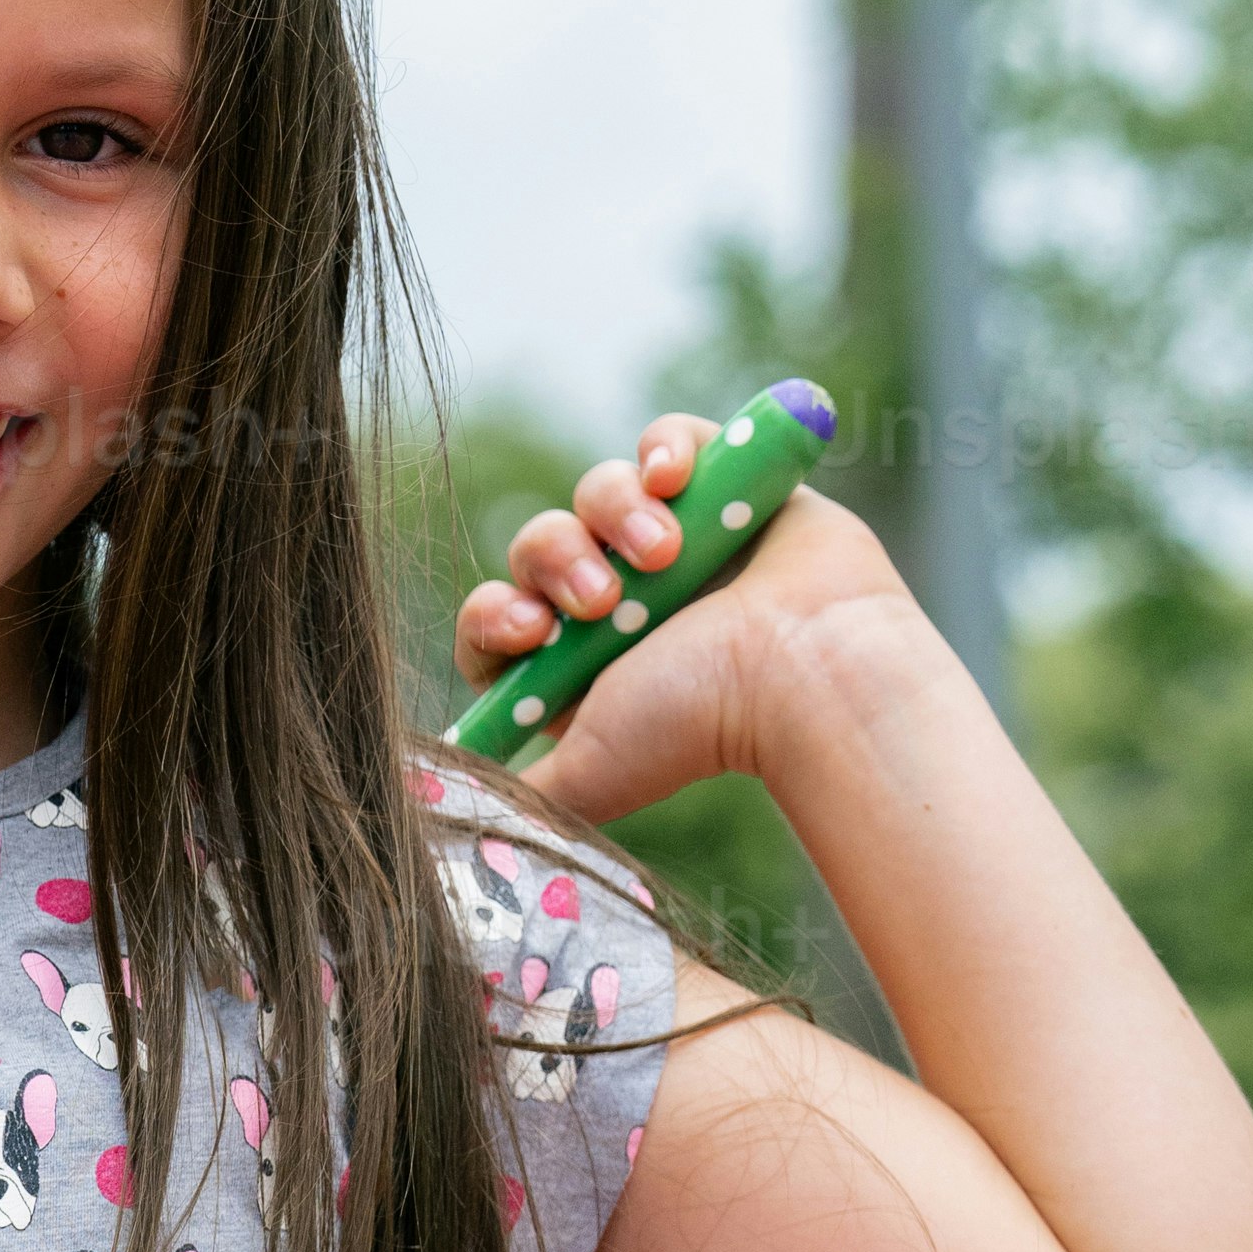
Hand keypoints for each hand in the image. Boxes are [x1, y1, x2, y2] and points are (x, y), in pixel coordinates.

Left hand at [452, 413, 911, 823]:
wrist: (806, 675)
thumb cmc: (700, 726)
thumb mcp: (585, 773)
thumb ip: (518, 797)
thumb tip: (446, 812)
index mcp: (585, 664)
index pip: (497, 619)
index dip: (493, 614)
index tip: (524, 629)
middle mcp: (629, 601)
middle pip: (539, 545)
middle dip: (555, 560)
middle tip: (602, 600)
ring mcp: (679, 540)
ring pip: (595, 490)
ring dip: (613, 512)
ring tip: (663, 553)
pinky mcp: (726, 486)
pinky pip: (664, 439)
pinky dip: (661, 447)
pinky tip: (675, 476)